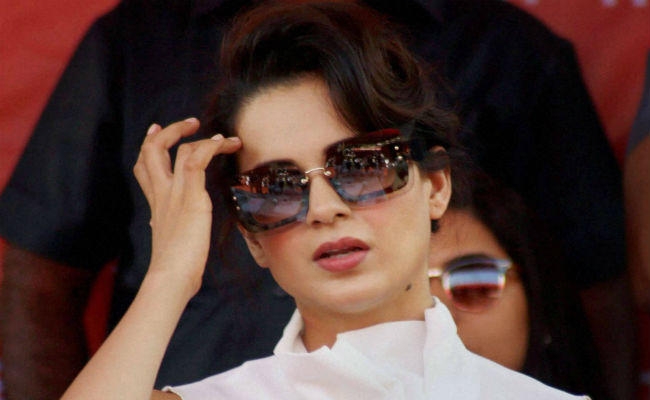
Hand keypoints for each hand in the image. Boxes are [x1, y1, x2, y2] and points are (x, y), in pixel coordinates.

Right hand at [133, 118, 240, 297]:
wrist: (171, 277)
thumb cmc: (174, 267)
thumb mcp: (169, 240)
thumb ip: (167, 227)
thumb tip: (162, 227)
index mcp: (156, 203)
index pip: (144, 167)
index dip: (149, 145)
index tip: (155, 130)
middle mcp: (161, 194)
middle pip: (151, 150)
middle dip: (169, 131)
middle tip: (189, 123)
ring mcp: (175, 193)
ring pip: (178, 150)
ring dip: (203, 138)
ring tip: (224, 138)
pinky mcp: (191, 197)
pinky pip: (197, 160)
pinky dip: (211, 147)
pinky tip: (225, 145)